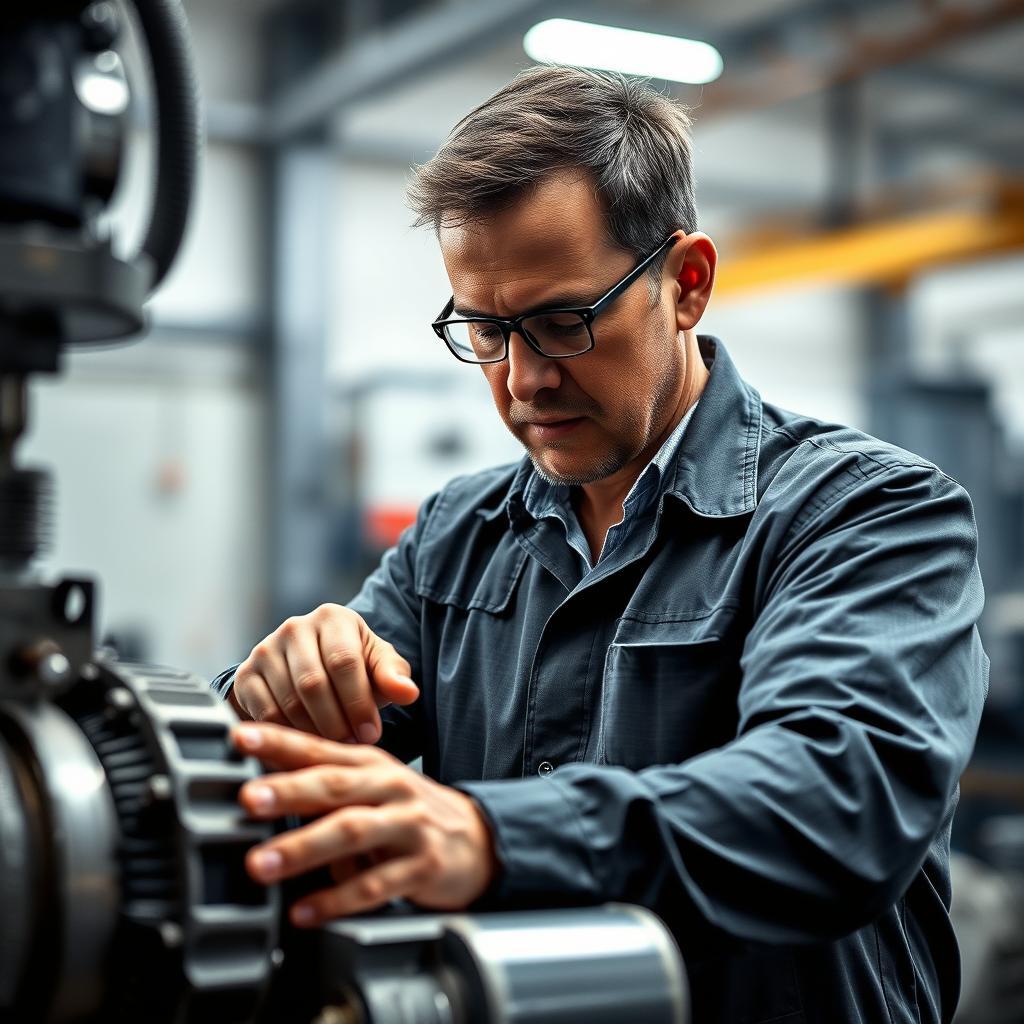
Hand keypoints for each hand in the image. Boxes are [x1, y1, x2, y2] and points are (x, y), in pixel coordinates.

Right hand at [230, 604, 418, 743]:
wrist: (310, 670)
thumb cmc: (354, 668)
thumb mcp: (377, 666)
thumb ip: (394, 677)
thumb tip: (408, 693)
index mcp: (333, 618)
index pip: (344, 662)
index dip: (359, 703)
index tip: (372, 733)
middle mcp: (295, 627)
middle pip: (313, 683)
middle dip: (337, 722)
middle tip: (352, 745)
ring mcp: (266, 649)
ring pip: (289, 702)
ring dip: (314, 732)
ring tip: (334, 747)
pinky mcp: (246, 675)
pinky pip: (265, 714)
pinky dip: (288, 735)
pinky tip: (307, 744)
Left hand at [233, 723, 498, 925]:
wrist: (478, 837)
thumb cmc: (409, 810)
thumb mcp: (371, 784)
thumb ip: (322, 781)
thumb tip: (253, 784)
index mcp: (369, 764)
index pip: (318, 748)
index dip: (279, 741)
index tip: (239, 738)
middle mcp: (388, 787)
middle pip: (335, 785)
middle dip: (289, 791)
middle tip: (247, 798)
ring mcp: (407, 824)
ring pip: (352, 832)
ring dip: (304, 848)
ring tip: (262, 864)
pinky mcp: (422, 866)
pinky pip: (375, 884)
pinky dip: (337, 899)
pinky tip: (305, 911)